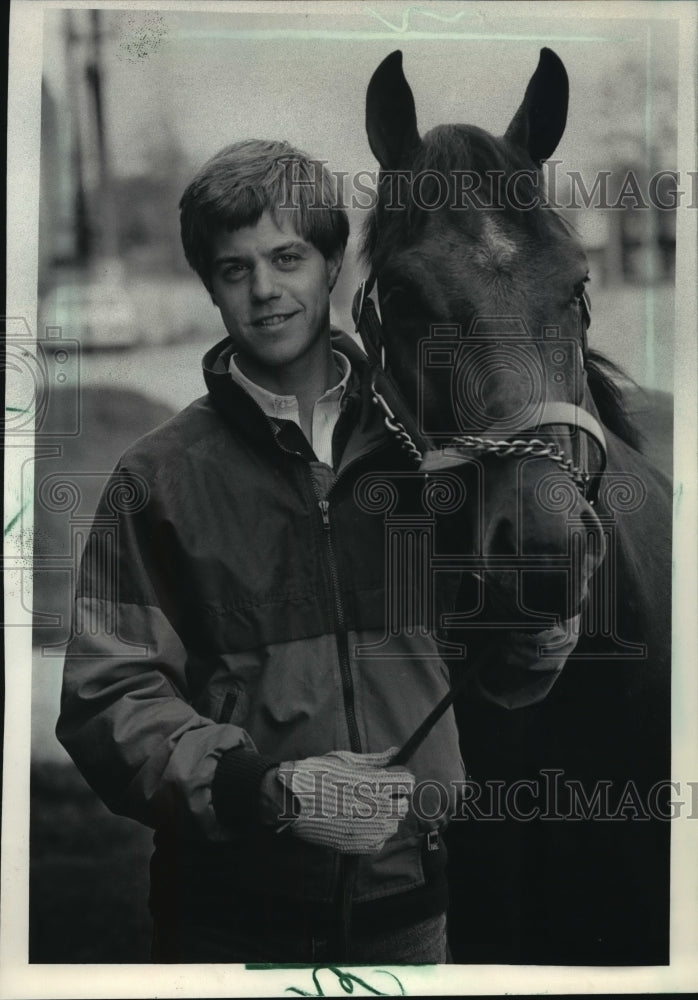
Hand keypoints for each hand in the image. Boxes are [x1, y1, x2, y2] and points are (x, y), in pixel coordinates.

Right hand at [276, 748, 414, 853]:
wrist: (290, 802)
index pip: (408, 781)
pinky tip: (357, 822)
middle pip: (403, 804)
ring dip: (384, 816)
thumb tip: (395, 753)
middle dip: (393, 797)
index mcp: (375, 783)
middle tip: (375, 792)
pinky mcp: (360, 846)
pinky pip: (379, 840)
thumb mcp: (345, 760)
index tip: (391, 776)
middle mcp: (378, 808)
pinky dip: (373, 832)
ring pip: (393, 824)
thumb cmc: (315, 775)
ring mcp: (370, 830)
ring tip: (363, 808)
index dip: (399, 776)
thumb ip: (375, 760)